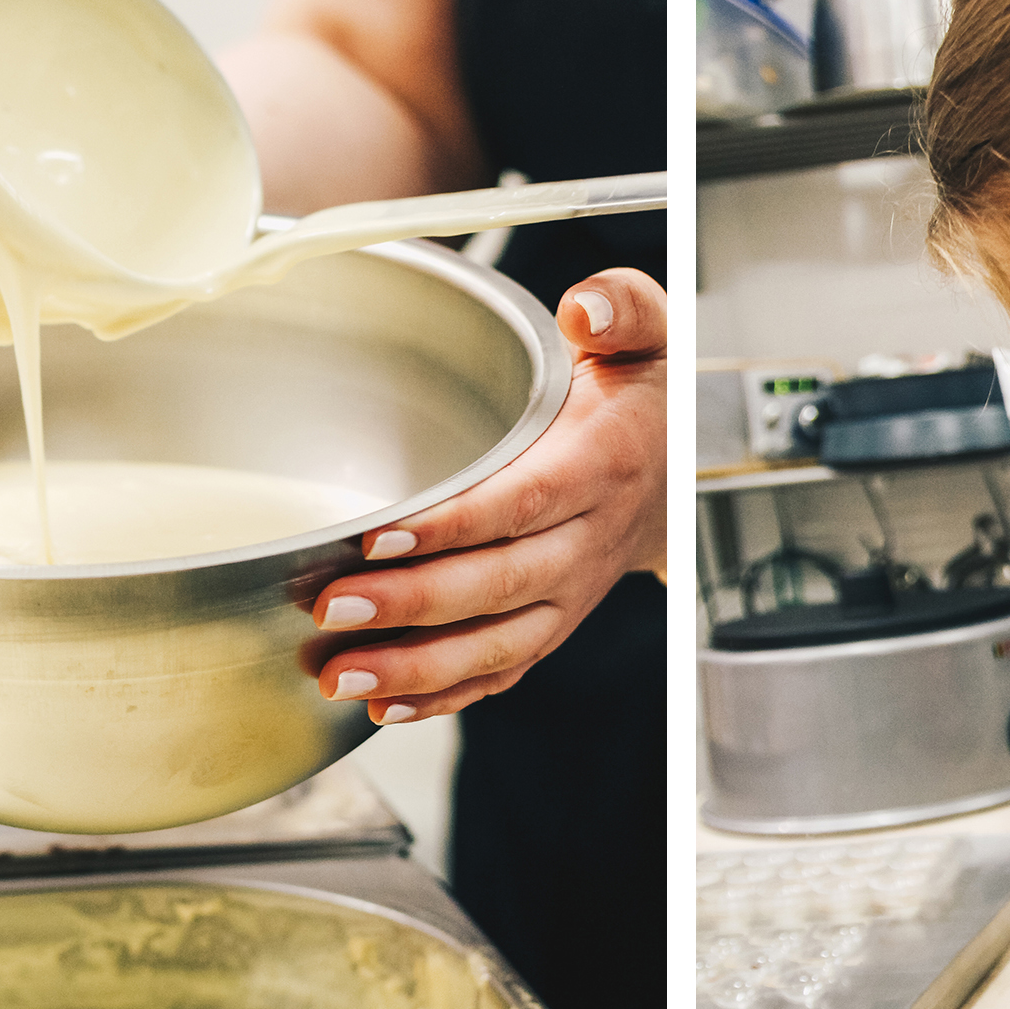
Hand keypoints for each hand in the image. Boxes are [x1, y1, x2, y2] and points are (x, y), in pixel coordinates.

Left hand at [313, 268, 665, 722]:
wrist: (678, 473)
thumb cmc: (640, 400)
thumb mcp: (646, 332)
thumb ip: (618, 305)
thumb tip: (583, 308)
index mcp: (600, 465)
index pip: (524, 501)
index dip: (454, 525)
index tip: (380, 536)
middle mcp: (587, 540)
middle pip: (499, 583)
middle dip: (413, 603)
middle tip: (332, 604)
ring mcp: (569, 593)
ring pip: (497, 643)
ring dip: (418, 666)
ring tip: (340, 671)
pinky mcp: (551, 625)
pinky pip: (502, 671)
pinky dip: (445, 696)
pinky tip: (382, 703)